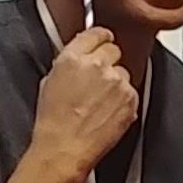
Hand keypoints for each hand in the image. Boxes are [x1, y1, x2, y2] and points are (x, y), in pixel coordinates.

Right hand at [30, 29, 138, 181]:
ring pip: (124, 72)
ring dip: (116, 82)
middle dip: (108, 61)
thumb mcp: (51, 81)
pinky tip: (107, 111)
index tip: (103, 40)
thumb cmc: (53, 121)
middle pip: (114, 50)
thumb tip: (80, 57)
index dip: (100, 38)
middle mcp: (98, 66)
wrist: (65, 148)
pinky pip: (132, 91)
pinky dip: (124, 99)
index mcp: (74, 57)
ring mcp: (117, 82)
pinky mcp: (131, 99)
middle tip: (98, 79)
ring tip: (99, 102)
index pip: (97, 33)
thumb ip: (70, 62)